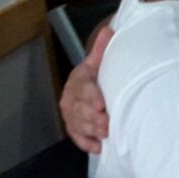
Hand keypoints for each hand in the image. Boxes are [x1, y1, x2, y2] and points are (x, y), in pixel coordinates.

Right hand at [60, 24, 112, 153]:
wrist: (92, 86)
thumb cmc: (99, 74)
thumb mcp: (100, 61)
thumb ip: (102, 49)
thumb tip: (108, 29)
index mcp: (78, 79)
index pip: (81, 88)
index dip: (90, 97)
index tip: (101, 104)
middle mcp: (70, 97)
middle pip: (78, 109)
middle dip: (92, 117)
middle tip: (108, 122)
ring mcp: (70, 114)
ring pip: (77, 124)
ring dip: (91, 130)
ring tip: (106, 133)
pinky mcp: (74, 128)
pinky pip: (77, 138)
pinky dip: (87, 143)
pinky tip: (99, 147)